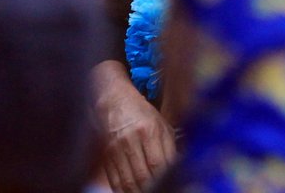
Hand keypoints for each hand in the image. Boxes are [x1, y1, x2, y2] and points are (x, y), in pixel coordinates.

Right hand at [93, 60, 176, 192]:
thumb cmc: (142, 113)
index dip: (165, 180)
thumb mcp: (162, 124)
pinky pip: (114, 180)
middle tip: (160, 191)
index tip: (170, 186)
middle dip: (152, 189)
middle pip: (143, 176)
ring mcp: (116, 150)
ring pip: (128, 182)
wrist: (113, 101)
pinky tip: (132, 192)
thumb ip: (171, 147)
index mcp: (150, 131)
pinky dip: (123, 191)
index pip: (159, 164)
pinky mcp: (106, 156)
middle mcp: (132, 141)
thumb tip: (179, 169)